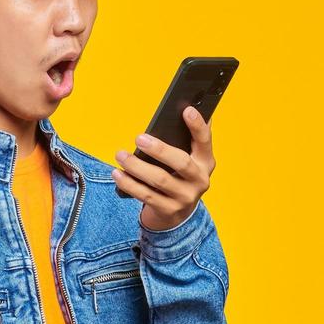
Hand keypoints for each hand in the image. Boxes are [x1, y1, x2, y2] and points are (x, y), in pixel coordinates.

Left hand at [113, 106, 215, 230]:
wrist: (177, 216)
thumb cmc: (178, 177)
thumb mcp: (189, 160)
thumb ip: (187, 140)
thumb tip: (187, 108)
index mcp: (206, 162)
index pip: (205, 140)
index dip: (198, 126)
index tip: (187, 110)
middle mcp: (200, 180)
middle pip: (181, 162)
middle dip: (159, 149)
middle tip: (139, 138)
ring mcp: (185, 198)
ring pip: (160, 179)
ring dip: (136, 166)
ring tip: (120, 155)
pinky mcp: (169, 210)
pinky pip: (146, 195)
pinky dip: (129, 183)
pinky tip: (117, 173)